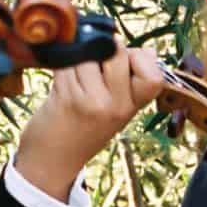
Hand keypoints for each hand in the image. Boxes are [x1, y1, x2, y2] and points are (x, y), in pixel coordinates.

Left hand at [12, 46, 169, 198]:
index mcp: (132, 107)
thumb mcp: (117, 108)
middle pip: (118, 53)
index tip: (126, 61)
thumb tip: (150, 51)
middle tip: (95, 63)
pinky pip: (67, 63)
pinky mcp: (67, 96)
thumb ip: (131, 79)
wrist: (53, 158)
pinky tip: (62, 81)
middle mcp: (116, 106)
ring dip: (78, 56)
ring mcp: (92, 102)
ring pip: (87, 54)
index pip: (154, 77)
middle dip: (104, 48)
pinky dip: (62, 65)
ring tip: (75, 75)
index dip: (140, 58)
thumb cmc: (84, 125)